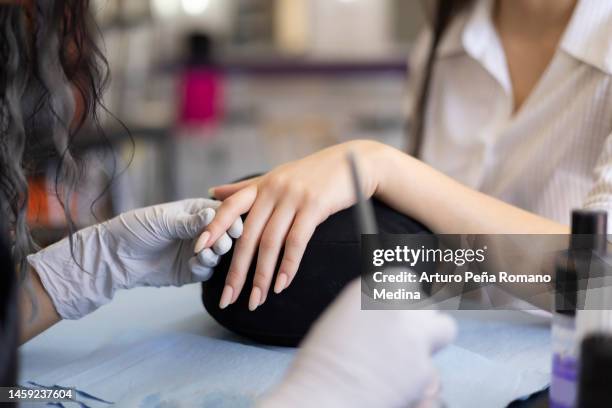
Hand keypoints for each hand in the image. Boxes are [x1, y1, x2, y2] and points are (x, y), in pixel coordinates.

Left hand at [27, 199, 241, 318]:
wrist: (114, 257)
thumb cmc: (136, 229)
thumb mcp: (163, 221)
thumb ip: (190, 221)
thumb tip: (214, 214)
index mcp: (196, 211)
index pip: (221, 213)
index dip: (230, 219)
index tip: (233, 226)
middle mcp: (200, 230)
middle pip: (224, 234)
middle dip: (225, 239)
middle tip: (220, 244)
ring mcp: (196, 251)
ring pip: (218, 253)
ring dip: (216, 254)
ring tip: (206, 254)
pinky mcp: (191, 270)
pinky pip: (206, 270)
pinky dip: (204, 267)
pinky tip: (195, 264)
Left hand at [198, 140, 388, 310]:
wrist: (353, 161)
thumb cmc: (315, 173)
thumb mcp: (277, 177)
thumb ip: (246, 189)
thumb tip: (213, 192)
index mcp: (262, 185)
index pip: (230, 207)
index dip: (214, 227)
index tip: (199, 250)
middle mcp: (273, 190)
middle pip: (248, 236)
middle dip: (236, 271)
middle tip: (228, 298)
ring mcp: (293, 198)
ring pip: (270, 244)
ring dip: (262, 276)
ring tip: (256, 300)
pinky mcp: (314, 207)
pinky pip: (296, 242)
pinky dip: (288, 266)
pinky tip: (282, 285)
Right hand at [257, 279, 455, 407]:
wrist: (322, 394)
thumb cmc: (321, 363)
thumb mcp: (341, 318)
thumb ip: (371, 311)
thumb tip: (387, 321)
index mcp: (372, 290)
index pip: (405, 279)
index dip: (403, 297)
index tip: (398, 309)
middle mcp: (398, 308)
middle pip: (428, 304)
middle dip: (421, 319)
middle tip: (406, 335)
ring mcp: (415, 338)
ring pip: (444, 329)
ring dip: (430, 340)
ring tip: (408, 357)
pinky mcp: (424, 369)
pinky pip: (434, 367)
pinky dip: (420, 376)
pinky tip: (397, 382)